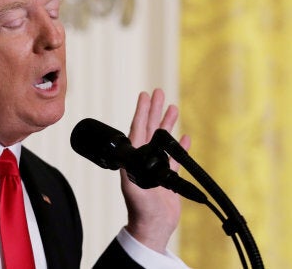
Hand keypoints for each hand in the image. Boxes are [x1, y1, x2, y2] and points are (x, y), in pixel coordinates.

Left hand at [122, 88, 190, 252]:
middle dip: (154, 110)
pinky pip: (174, 158)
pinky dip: (180, 146)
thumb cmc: (141, 208)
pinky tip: (185, 137)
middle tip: (158, 92)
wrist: (153, 226)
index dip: (141, 111)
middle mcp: (143, 159)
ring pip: (162, 140)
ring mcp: (156, 167)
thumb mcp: (133, 185)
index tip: (144, 95)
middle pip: (150, 129)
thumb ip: (133, 168)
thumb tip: (133, 150)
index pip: (137, 129)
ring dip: (167, 124)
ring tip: (173, 107)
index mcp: (133, 158)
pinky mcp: (167, 177)